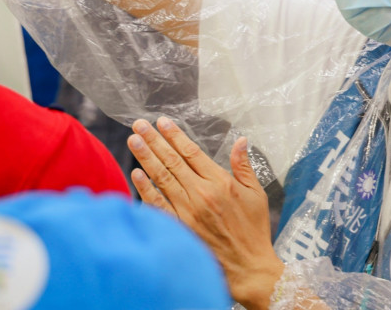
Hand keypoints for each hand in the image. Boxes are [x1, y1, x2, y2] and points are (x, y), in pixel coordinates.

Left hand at [129, 118, 284, 309]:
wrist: (248, 267)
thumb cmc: (254, 230)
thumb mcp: (256, 194)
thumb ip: (244, 166)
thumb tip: (240, 140)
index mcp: (220, 182)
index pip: (192, 152)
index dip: (175, 135)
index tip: (162, 122)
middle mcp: (201, 194)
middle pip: (172, 161)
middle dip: (154, 140)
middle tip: (139, 124)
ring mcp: (188, 212)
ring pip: (162, 179)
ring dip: (146, 158)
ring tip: (134, 140)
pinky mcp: (180, 228)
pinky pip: (158, 205)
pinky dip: (146, 189)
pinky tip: (136, 174)